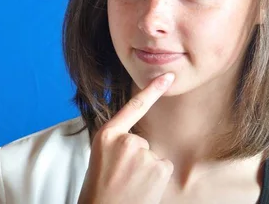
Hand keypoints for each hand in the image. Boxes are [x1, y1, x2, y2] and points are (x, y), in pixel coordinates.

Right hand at [78, 73, 174, 203]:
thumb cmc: (99, 192)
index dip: (152, 90)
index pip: (133, 107)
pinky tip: (140, 191)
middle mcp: (125, 141)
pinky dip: (155, 180)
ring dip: (145, 172)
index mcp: (106, 135)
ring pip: (153, 157)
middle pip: (142, 142)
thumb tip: (139, 143)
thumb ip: (119, 145)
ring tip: (128, 188)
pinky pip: (162, 167)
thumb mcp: (102, 159)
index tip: (168, 76)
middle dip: (136, 160)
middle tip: (120, 179)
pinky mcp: (157, 168)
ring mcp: (142, 153)